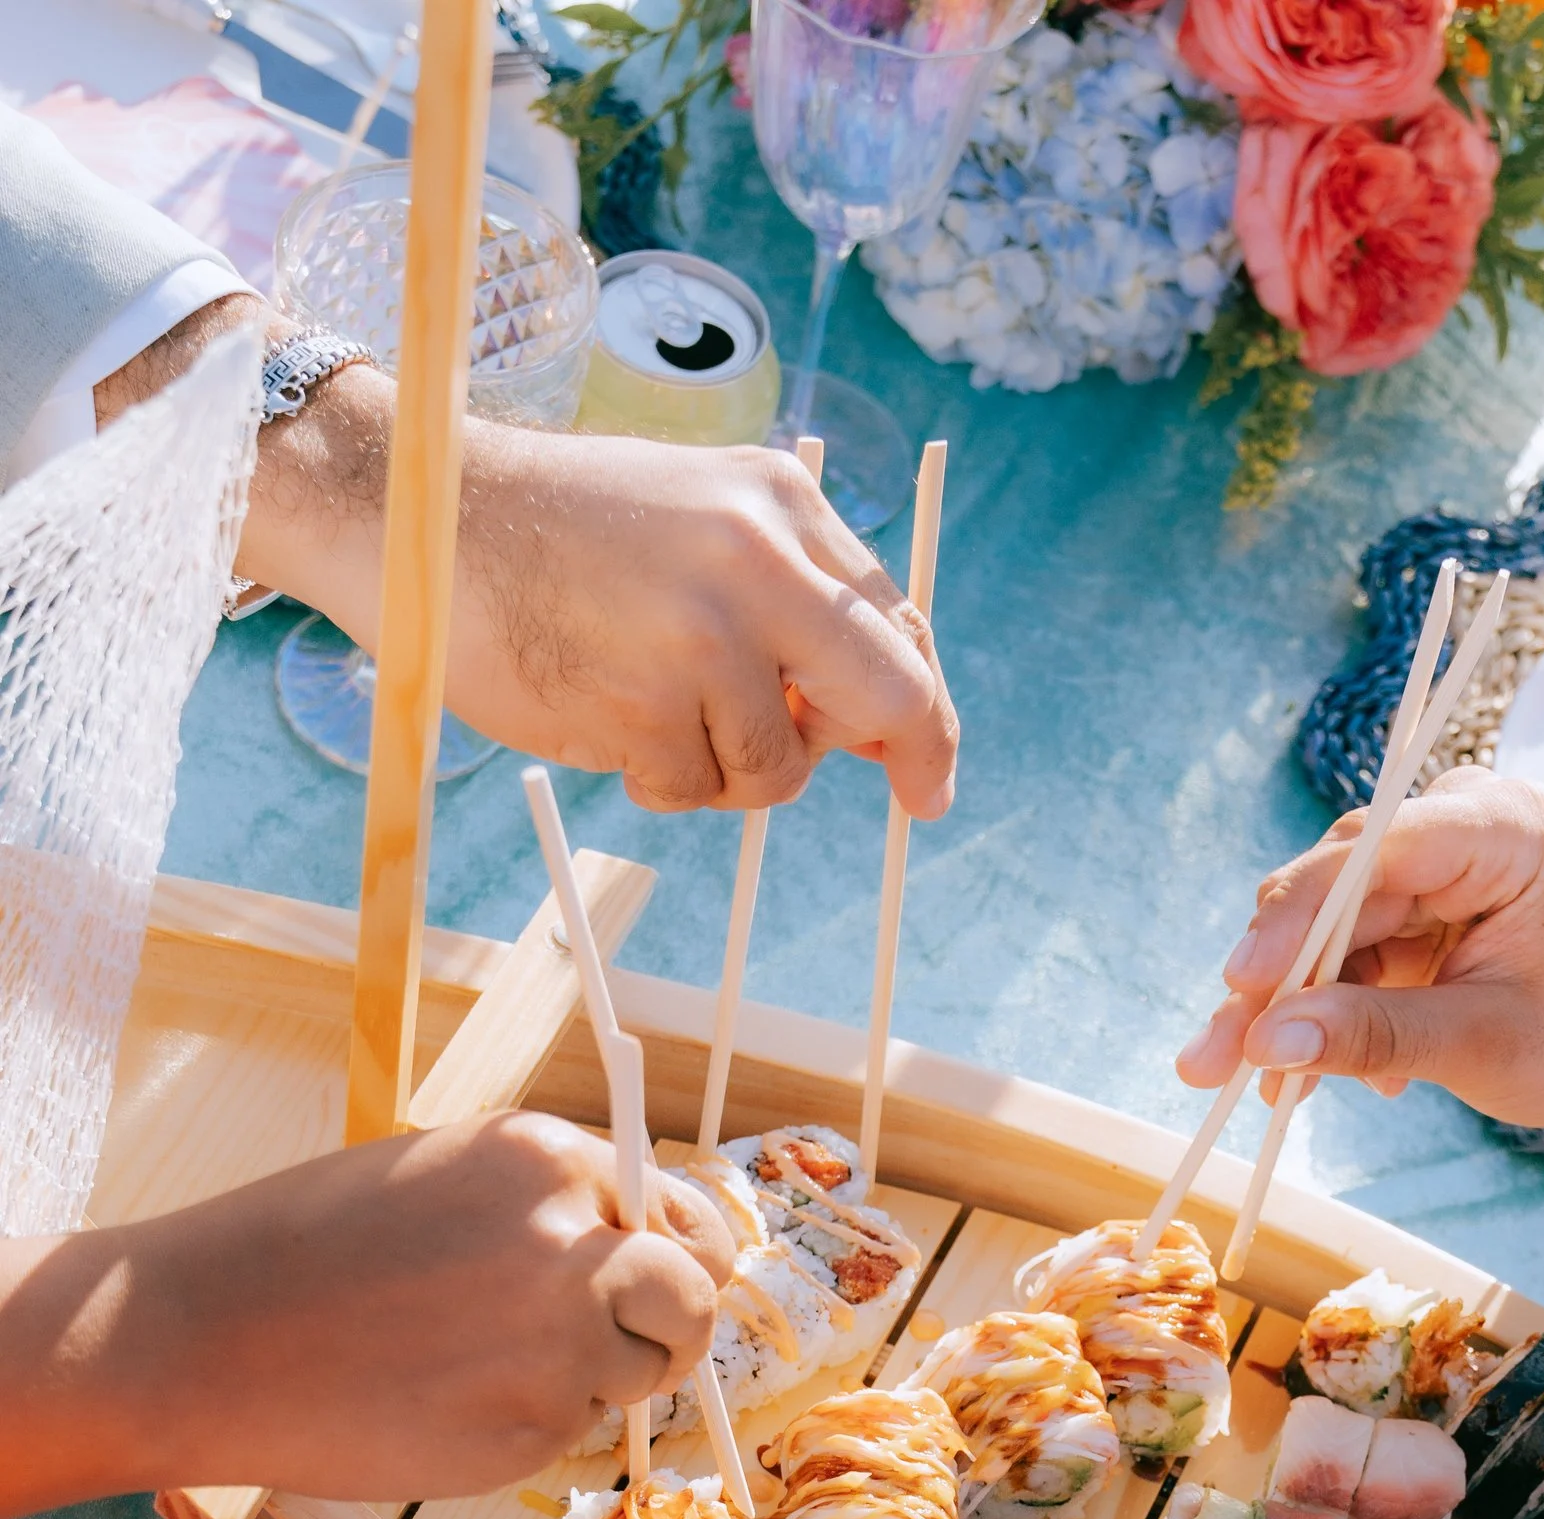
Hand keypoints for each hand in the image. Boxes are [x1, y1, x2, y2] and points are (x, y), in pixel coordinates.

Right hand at [0, 1115, 733, 1515]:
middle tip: (622, 1347)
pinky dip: (526, 1424)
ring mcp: (559, 1342)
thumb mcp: (441, 1179)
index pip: (686, 1215)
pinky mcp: (531, 1429)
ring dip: (594, 1380)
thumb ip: (547, 1208)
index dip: (681, 1257)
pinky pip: (569, 1429)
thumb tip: (642, 1250)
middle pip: (696, 1300)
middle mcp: (572, 1244)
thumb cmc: (305, 1251)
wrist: (201, 1338)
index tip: (664, 1283)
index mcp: (548, 1161)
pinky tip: (441, 1400)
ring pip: (639, 1374)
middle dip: (672, 1330)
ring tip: (484, 1362)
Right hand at [230, 353, 955, 816]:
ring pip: (779, 765)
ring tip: (658, 716)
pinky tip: (611, 722)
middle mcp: (757, 559)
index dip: (924, 706)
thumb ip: (789, 595)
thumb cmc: (563, 530)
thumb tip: (875, 713)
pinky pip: (695, 790)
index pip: (895, 623)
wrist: (424, 510)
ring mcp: (703, 633)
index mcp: (780, 503)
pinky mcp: (644, 701)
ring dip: (729, 770)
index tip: (929, 767)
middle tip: (918, 800)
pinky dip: (662, 781)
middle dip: (909, 754)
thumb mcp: (700, 517)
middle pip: (886, 694)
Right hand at [1174, 771, 1543, 1139]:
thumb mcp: (1483, 1047)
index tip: (1240, 985)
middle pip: (1334, 892)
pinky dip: (1332, 1016)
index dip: (1296, 919)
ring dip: (1294, 1011)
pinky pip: (1350, 954)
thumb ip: (1374, 1036)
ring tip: (1267, 1093)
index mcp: (1501, 827)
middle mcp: (1461, 822)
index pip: (1372, 854)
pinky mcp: (1422, 905)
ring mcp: (1437, 862)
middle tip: (1212, 1061)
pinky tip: (1321, 1079)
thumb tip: (1265, 1043)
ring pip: (1329, 930)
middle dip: (1275, 982)